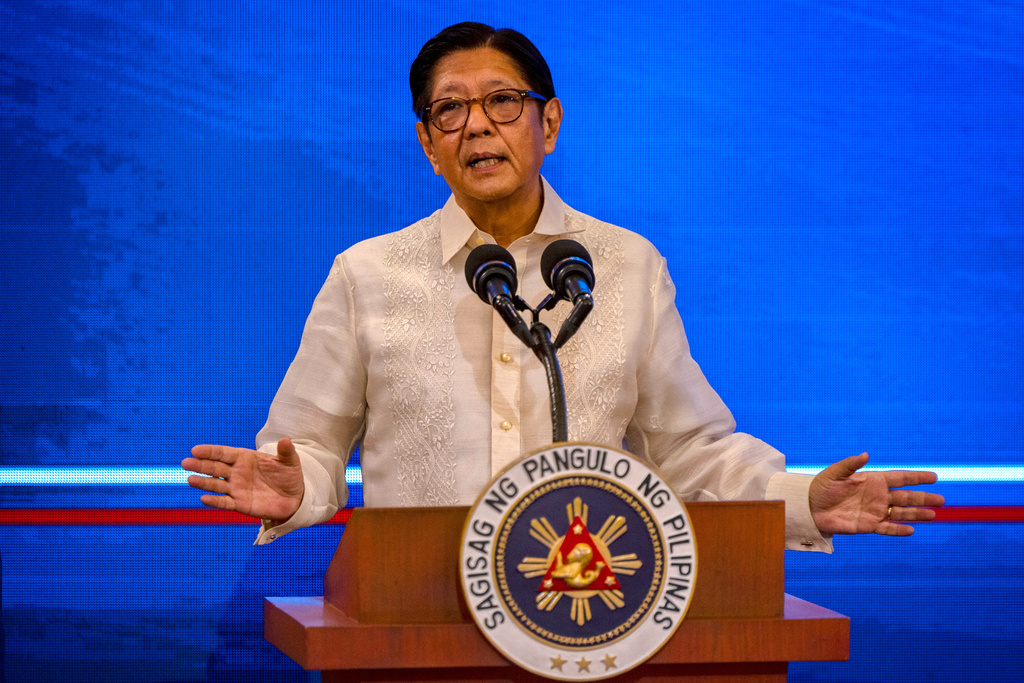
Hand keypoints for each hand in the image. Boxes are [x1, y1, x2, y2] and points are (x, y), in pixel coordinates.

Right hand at [182, 437, 303, 521]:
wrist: (294, 498)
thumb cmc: (288, 476)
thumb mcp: (290, 462)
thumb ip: (286, 452)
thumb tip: (286, 440)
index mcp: (245, 458)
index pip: (224, 453)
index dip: (210, 451)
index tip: (195, 450)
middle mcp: (237, 472)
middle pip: (215, 468)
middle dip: (201, 465)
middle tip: (186, 463)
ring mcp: (237, 488)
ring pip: (216, 485)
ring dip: (203, 483)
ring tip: (191, 480)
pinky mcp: (240, 504)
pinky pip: (225, 502)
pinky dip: (215, 501)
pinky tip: (204, 498)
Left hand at [809, 453, 944, 535]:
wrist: (810, 507)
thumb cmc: (821, 486)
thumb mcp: (835, 473)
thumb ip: (850, 464)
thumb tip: (865, 454)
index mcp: (872, 480)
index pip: (899, 478)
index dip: (916, 478)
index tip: (934, 477)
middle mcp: (877, 496)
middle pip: (906, 497)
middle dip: (924, 498)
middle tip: (942, 500)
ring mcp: (874, 511)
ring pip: (901, 513)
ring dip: (917, 514)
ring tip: (934, 515)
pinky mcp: (868, 525)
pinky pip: (887, 528)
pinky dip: (898, 529)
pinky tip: (911, 530)